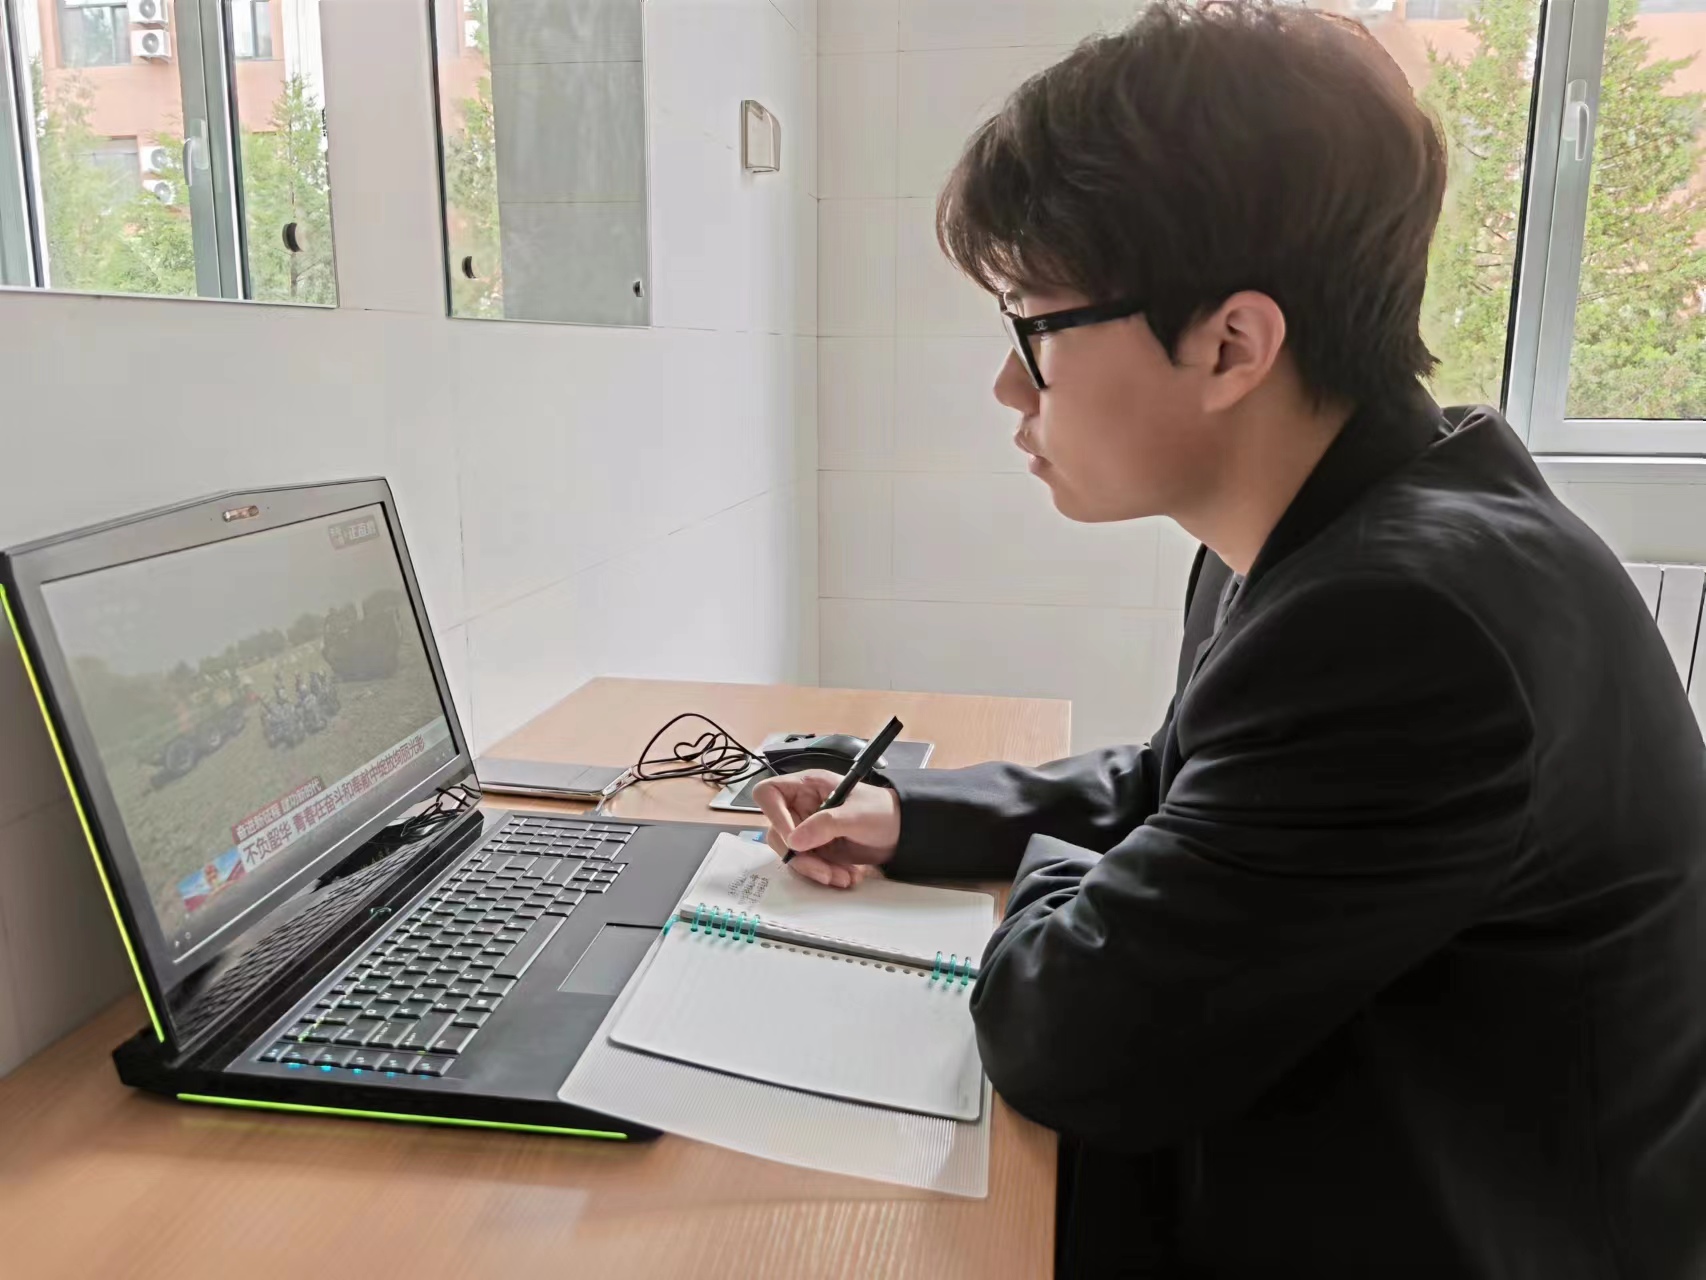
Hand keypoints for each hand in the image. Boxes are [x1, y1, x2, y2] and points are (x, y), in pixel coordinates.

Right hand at [752, 770, 901, 888]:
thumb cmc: (882, 811)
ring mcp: (808, 829)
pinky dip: (825, 874)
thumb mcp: (856, 815)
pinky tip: (847, 876)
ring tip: (844, 877)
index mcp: (807, 786)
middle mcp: (801, 807)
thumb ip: (825, 825)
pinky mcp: (817, 849)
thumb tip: (793, 841)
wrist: (903, 832)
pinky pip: (808, 865)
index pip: (769, 794)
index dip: (773, 815)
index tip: (793, 838)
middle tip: (824, 870)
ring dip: (815, 870)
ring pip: (792, 854)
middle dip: (800, 856)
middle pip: (777, 832)